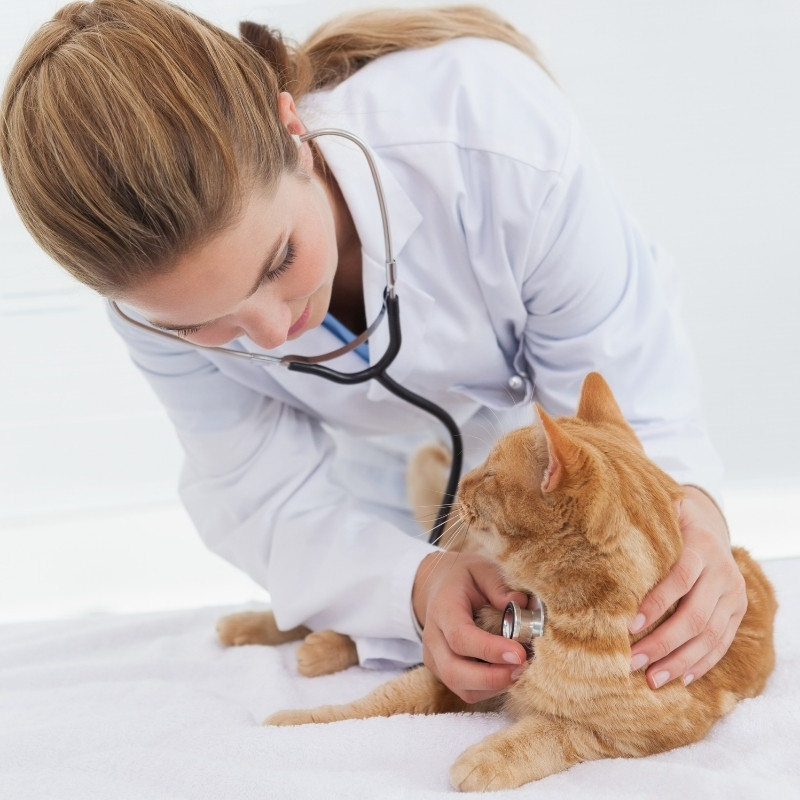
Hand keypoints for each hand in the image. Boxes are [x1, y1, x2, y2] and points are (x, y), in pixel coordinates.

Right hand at [412, 551, 527, 702]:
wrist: (437, 585)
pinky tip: (509, 673)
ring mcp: (435, 658)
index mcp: (442, 609)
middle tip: (524, 668)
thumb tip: (521, 603)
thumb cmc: (464, 578)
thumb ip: (499, 585)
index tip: (519, 653)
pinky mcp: (443, 671)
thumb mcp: (481, 569)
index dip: (489, 649)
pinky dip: (491, 689)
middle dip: (493, 678)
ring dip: (494, 686)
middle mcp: (433, 638)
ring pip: (461, 687)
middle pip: (454, 671)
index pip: (460, 636)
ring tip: (521, 671)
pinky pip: (466, 691)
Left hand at [629, 486, 746, 687]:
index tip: (629, 625)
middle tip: (632, 661)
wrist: (711, 521)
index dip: (657, 603)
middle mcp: (723, 573)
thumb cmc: (672, 521)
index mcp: (702, 546)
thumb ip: (641, 524)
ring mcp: (734, 594)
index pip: (681, 578)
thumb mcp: (662, 512)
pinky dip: (701, 663)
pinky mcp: (738, 611)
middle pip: (696, 615)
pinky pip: (723, 643)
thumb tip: (601, 529)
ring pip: (711, 635)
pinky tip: (680, 677)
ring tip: (652, 679)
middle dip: (662, 642)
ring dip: (680, 660)